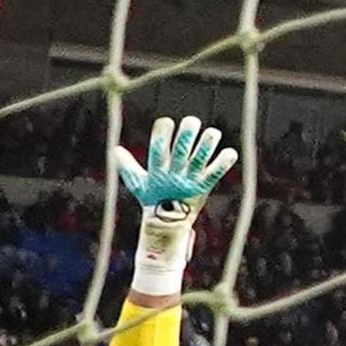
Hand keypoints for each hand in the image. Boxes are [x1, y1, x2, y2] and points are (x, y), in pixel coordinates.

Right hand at [112, 115, 237, 222]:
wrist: (168, 224)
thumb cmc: (154, 199)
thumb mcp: (138, 184)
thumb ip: (128, 167)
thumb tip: (115, 150)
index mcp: (158, 171)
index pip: (158, 149)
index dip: (162, 134)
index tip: (166, 121)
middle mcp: (174, 174)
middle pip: (181, 151)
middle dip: (186, 135)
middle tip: (192, 121)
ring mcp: (190, 180)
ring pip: (200, 160)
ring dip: (207, 146)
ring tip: (213, 133)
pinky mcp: (204, 186)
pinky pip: (215, 174)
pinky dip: (223, 163)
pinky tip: (230, 152)